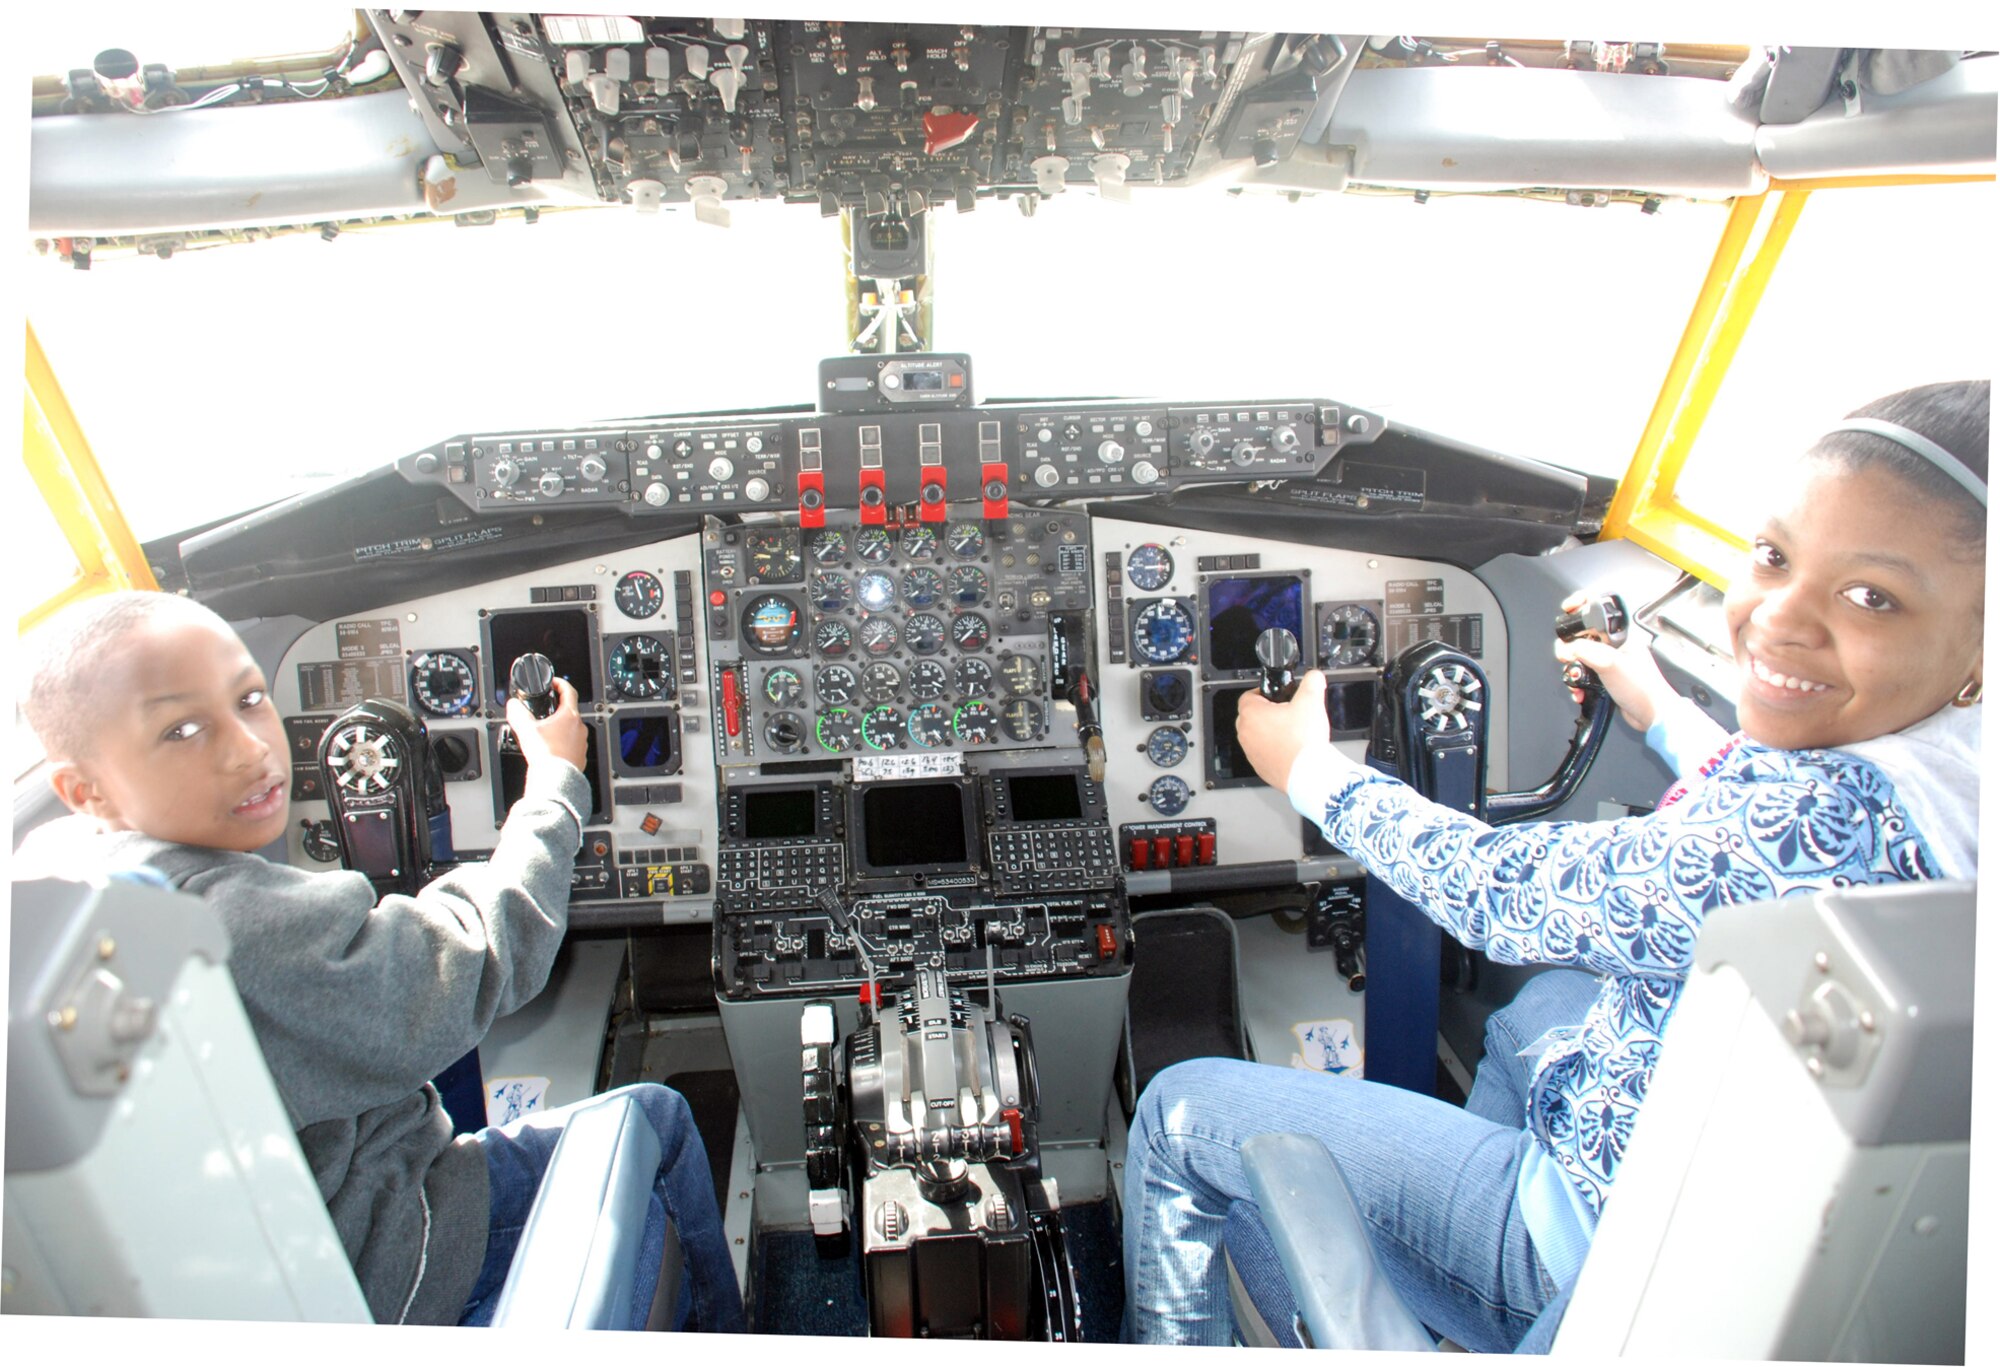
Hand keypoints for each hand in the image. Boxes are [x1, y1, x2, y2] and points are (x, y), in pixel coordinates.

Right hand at [506, 676, 587, 771]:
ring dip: (560, 727)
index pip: (569, 691)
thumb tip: (513, 705)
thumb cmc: (545, 755)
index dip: (560, 684)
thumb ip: (518, 713)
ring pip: (571, 729)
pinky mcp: (581, 755)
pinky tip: (551, 748)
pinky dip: (563, 743)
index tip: (554, 683)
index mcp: (569, 716)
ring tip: (546, 732)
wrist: (555, 779)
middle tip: (545, 710)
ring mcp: (582, 742)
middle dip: (557, 709)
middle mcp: (579, 727)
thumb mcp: (526, 729)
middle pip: (570, 711)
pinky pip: (572, 744)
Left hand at [1236, 669, 1331, 791]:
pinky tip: (1290, 748)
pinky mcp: (1259, 767)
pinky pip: (1262, 752)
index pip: (1249, 695)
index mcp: (1252, 713)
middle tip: (1286, 713)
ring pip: (1256, 735)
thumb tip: (1314, 676)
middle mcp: (1246, 733)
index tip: (1276, 696)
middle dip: (1267, 712)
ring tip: (1291, 731)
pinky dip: (1273, 749)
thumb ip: (1312, 682)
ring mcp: (1250, 752)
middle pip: (1251, 715)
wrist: (1307, 774)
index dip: (1263, 692)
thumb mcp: (1311, 701)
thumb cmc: (1303, 741)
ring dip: (1270, 731)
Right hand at [1553, 593, 1674, 731]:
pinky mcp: (1605, 676)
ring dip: (1572, 668)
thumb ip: (1584, 650)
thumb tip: (1567, 648)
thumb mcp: (1610, 663)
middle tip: (1567, 654)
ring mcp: (1609, 659)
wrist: (1652, 714)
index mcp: (1621, 632)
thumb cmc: (1643, 688)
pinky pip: (1583, 672)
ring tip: (1575, 677)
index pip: (1599, 607)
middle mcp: (1615, 643)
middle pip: (1583, 632)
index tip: (1568, 608)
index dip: (1581, 603)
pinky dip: (1577, 682)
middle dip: (1569, 644)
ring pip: (1580, 654)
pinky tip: (1581, 690)